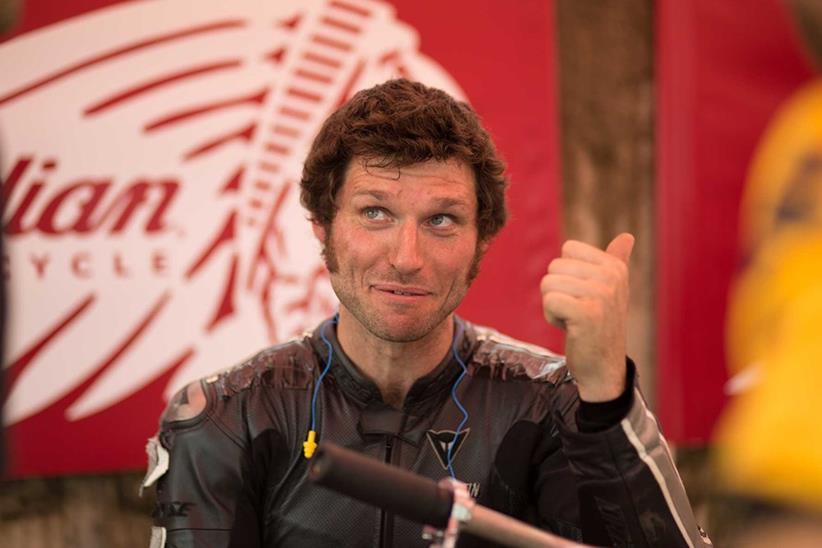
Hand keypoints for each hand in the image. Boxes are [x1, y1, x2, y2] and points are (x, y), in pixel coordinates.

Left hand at [540, 233, 633, 401]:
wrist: (603, 367)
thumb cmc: (601, 325)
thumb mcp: (612, 290)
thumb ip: (617, 262)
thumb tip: (627, 237)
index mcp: (615, 267)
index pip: (568, 249)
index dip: (567, 273)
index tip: (584, 294)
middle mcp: (611, 277)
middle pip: (554, 267)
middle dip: (558, 291)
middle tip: (578, 311)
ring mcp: (601, 295)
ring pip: (548, 284)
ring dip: (553, 306)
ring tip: (574, 320)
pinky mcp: (586, 314)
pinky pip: (549, 301)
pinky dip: (552, 317)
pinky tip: (570, 328)